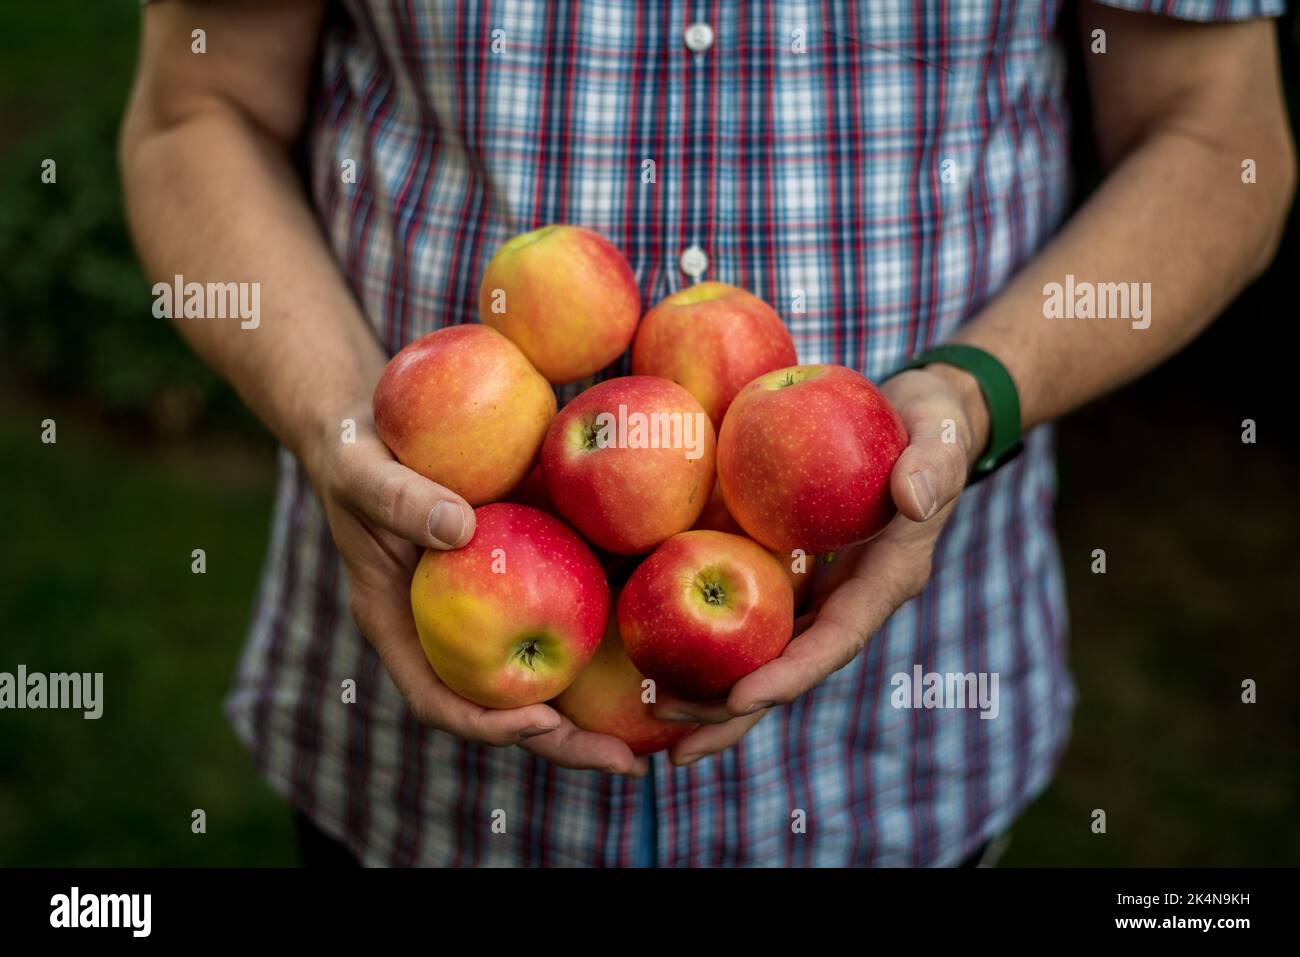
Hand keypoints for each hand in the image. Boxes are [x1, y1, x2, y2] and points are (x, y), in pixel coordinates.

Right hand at [304, 405, 646, 775]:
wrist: (383, 427)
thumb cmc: (358, 452)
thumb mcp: (362, 469)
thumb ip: (398, 498)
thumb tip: (459, 527)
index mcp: (401, 628)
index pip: (440, 701)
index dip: (489, 723)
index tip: (542, 721)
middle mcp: (451, 634)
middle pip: (507, 707)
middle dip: (566, 742)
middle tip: (628, 765)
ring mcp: (492, 611)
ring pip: (546, 672)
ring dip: (600, 705)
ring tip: (664, 728)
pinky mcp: (527, 577)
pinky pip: (570, 610)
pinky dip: (614, 630)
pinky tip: (666, 638)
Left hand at [655, 364, 988, 763]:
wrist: (919, 418)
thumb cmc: (934, 424)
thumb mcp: (941, 433)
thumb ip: (933, 463)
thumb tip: (915, 498)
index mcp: (886, 579)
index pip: (838, 638)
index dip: (792, 673)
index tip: (741, 698)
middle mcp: (849, 598)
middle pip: (790, 669)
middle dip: (736, 712)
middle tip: (677, 747)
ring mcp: (818, 590)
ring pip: (764, 654)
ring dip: (713, 692)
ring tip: (654, 721)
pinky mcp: (790, 571)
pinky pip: (749, 613)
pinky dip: (709, 639)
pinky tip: (658, 654)